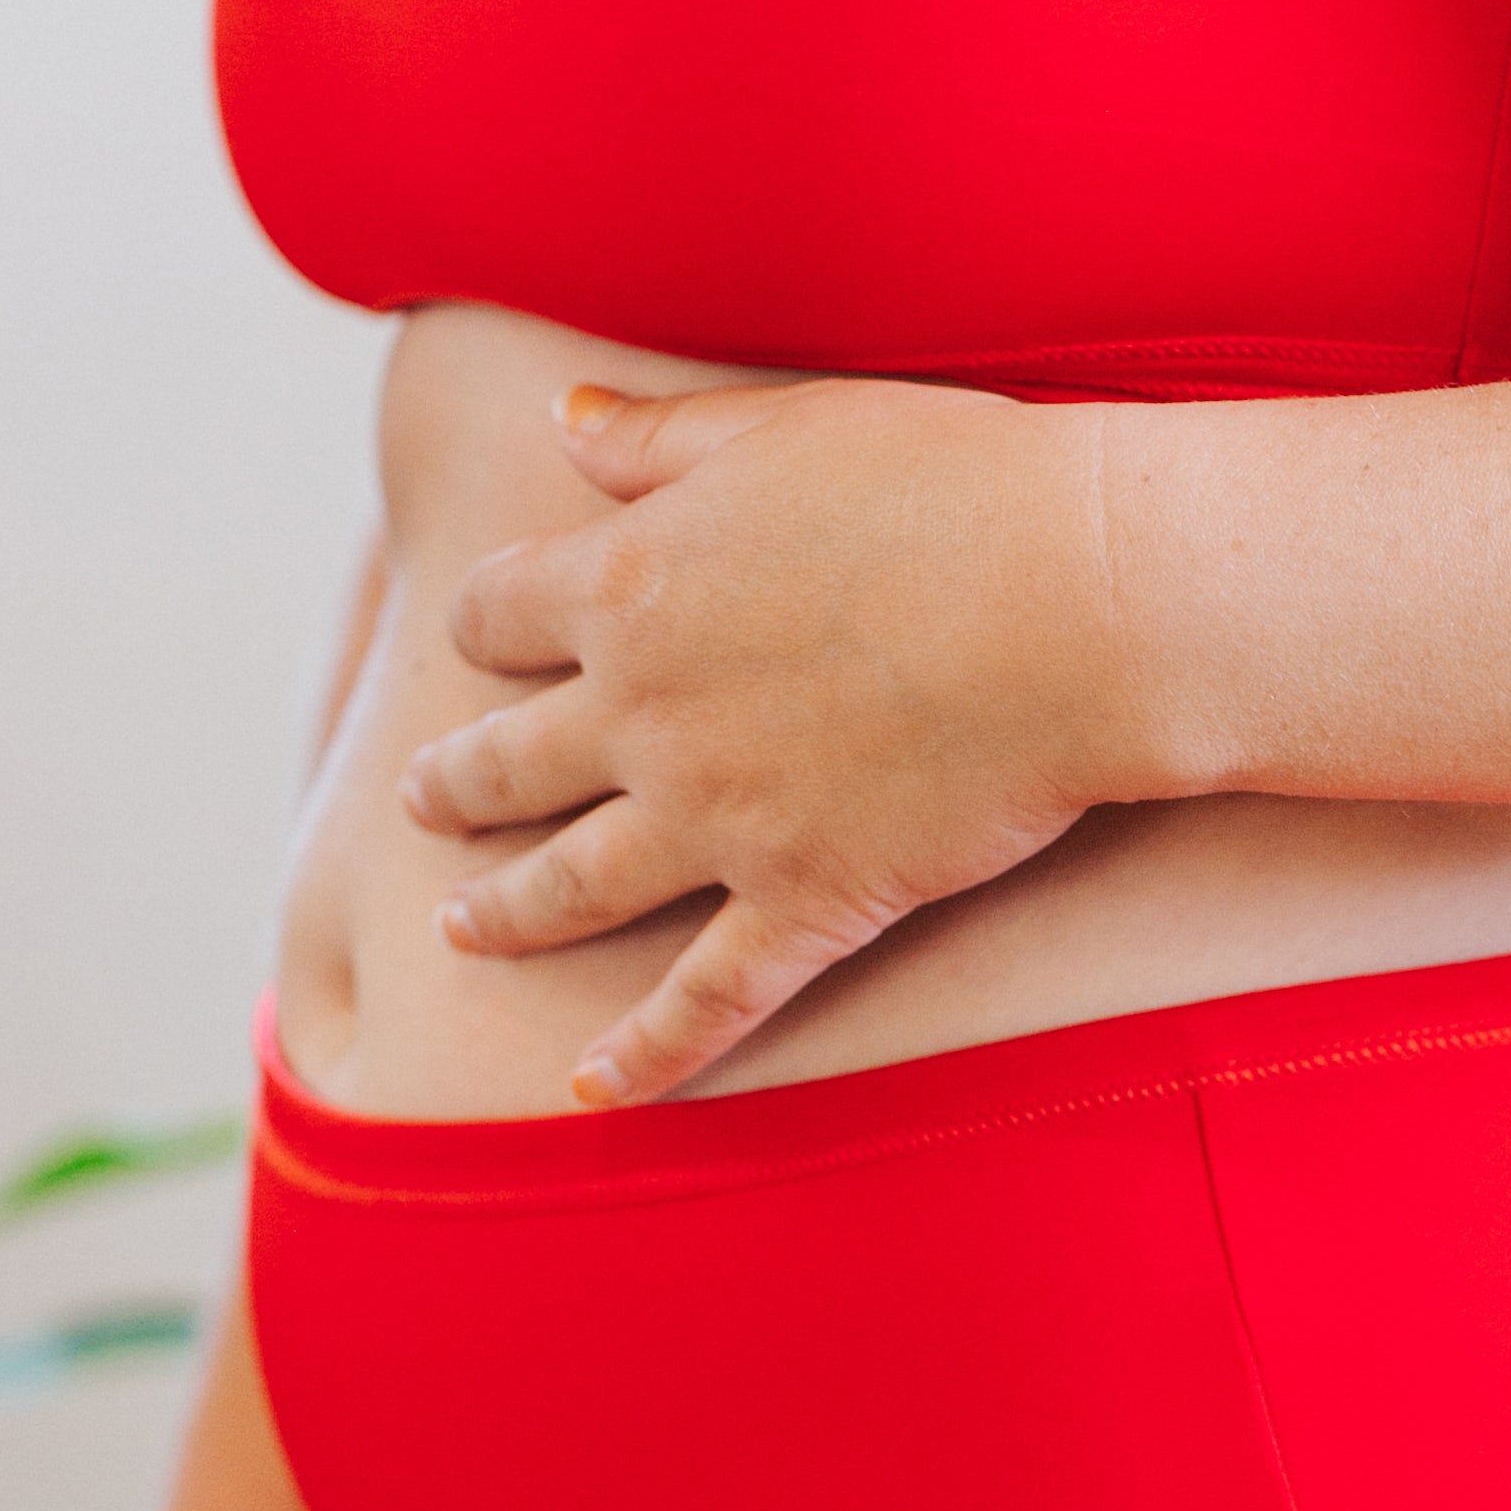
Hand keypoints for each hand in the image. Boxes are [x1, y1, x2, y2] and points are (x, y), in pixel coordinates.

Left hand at [400, 375, 1144, 1101]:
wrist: (1086, 598)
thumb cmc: (956, 483)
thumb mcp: (784, 427)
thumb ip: (661, 438)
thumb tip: (562, 418)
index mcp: (628, 584)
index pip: (495, 614)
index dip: (482, 629)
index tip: (482, 643)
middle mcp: (642, 712)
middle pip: (503, 761)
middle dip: (452, 784)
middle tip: (424, 802)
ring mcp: (715, 820)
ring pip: (570, 885)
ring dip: (503, 912)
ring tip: (462, 928)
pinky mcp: (804, 902)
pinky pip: (702, 1001)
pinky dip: (642, 1056)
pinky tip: (590, 1092)